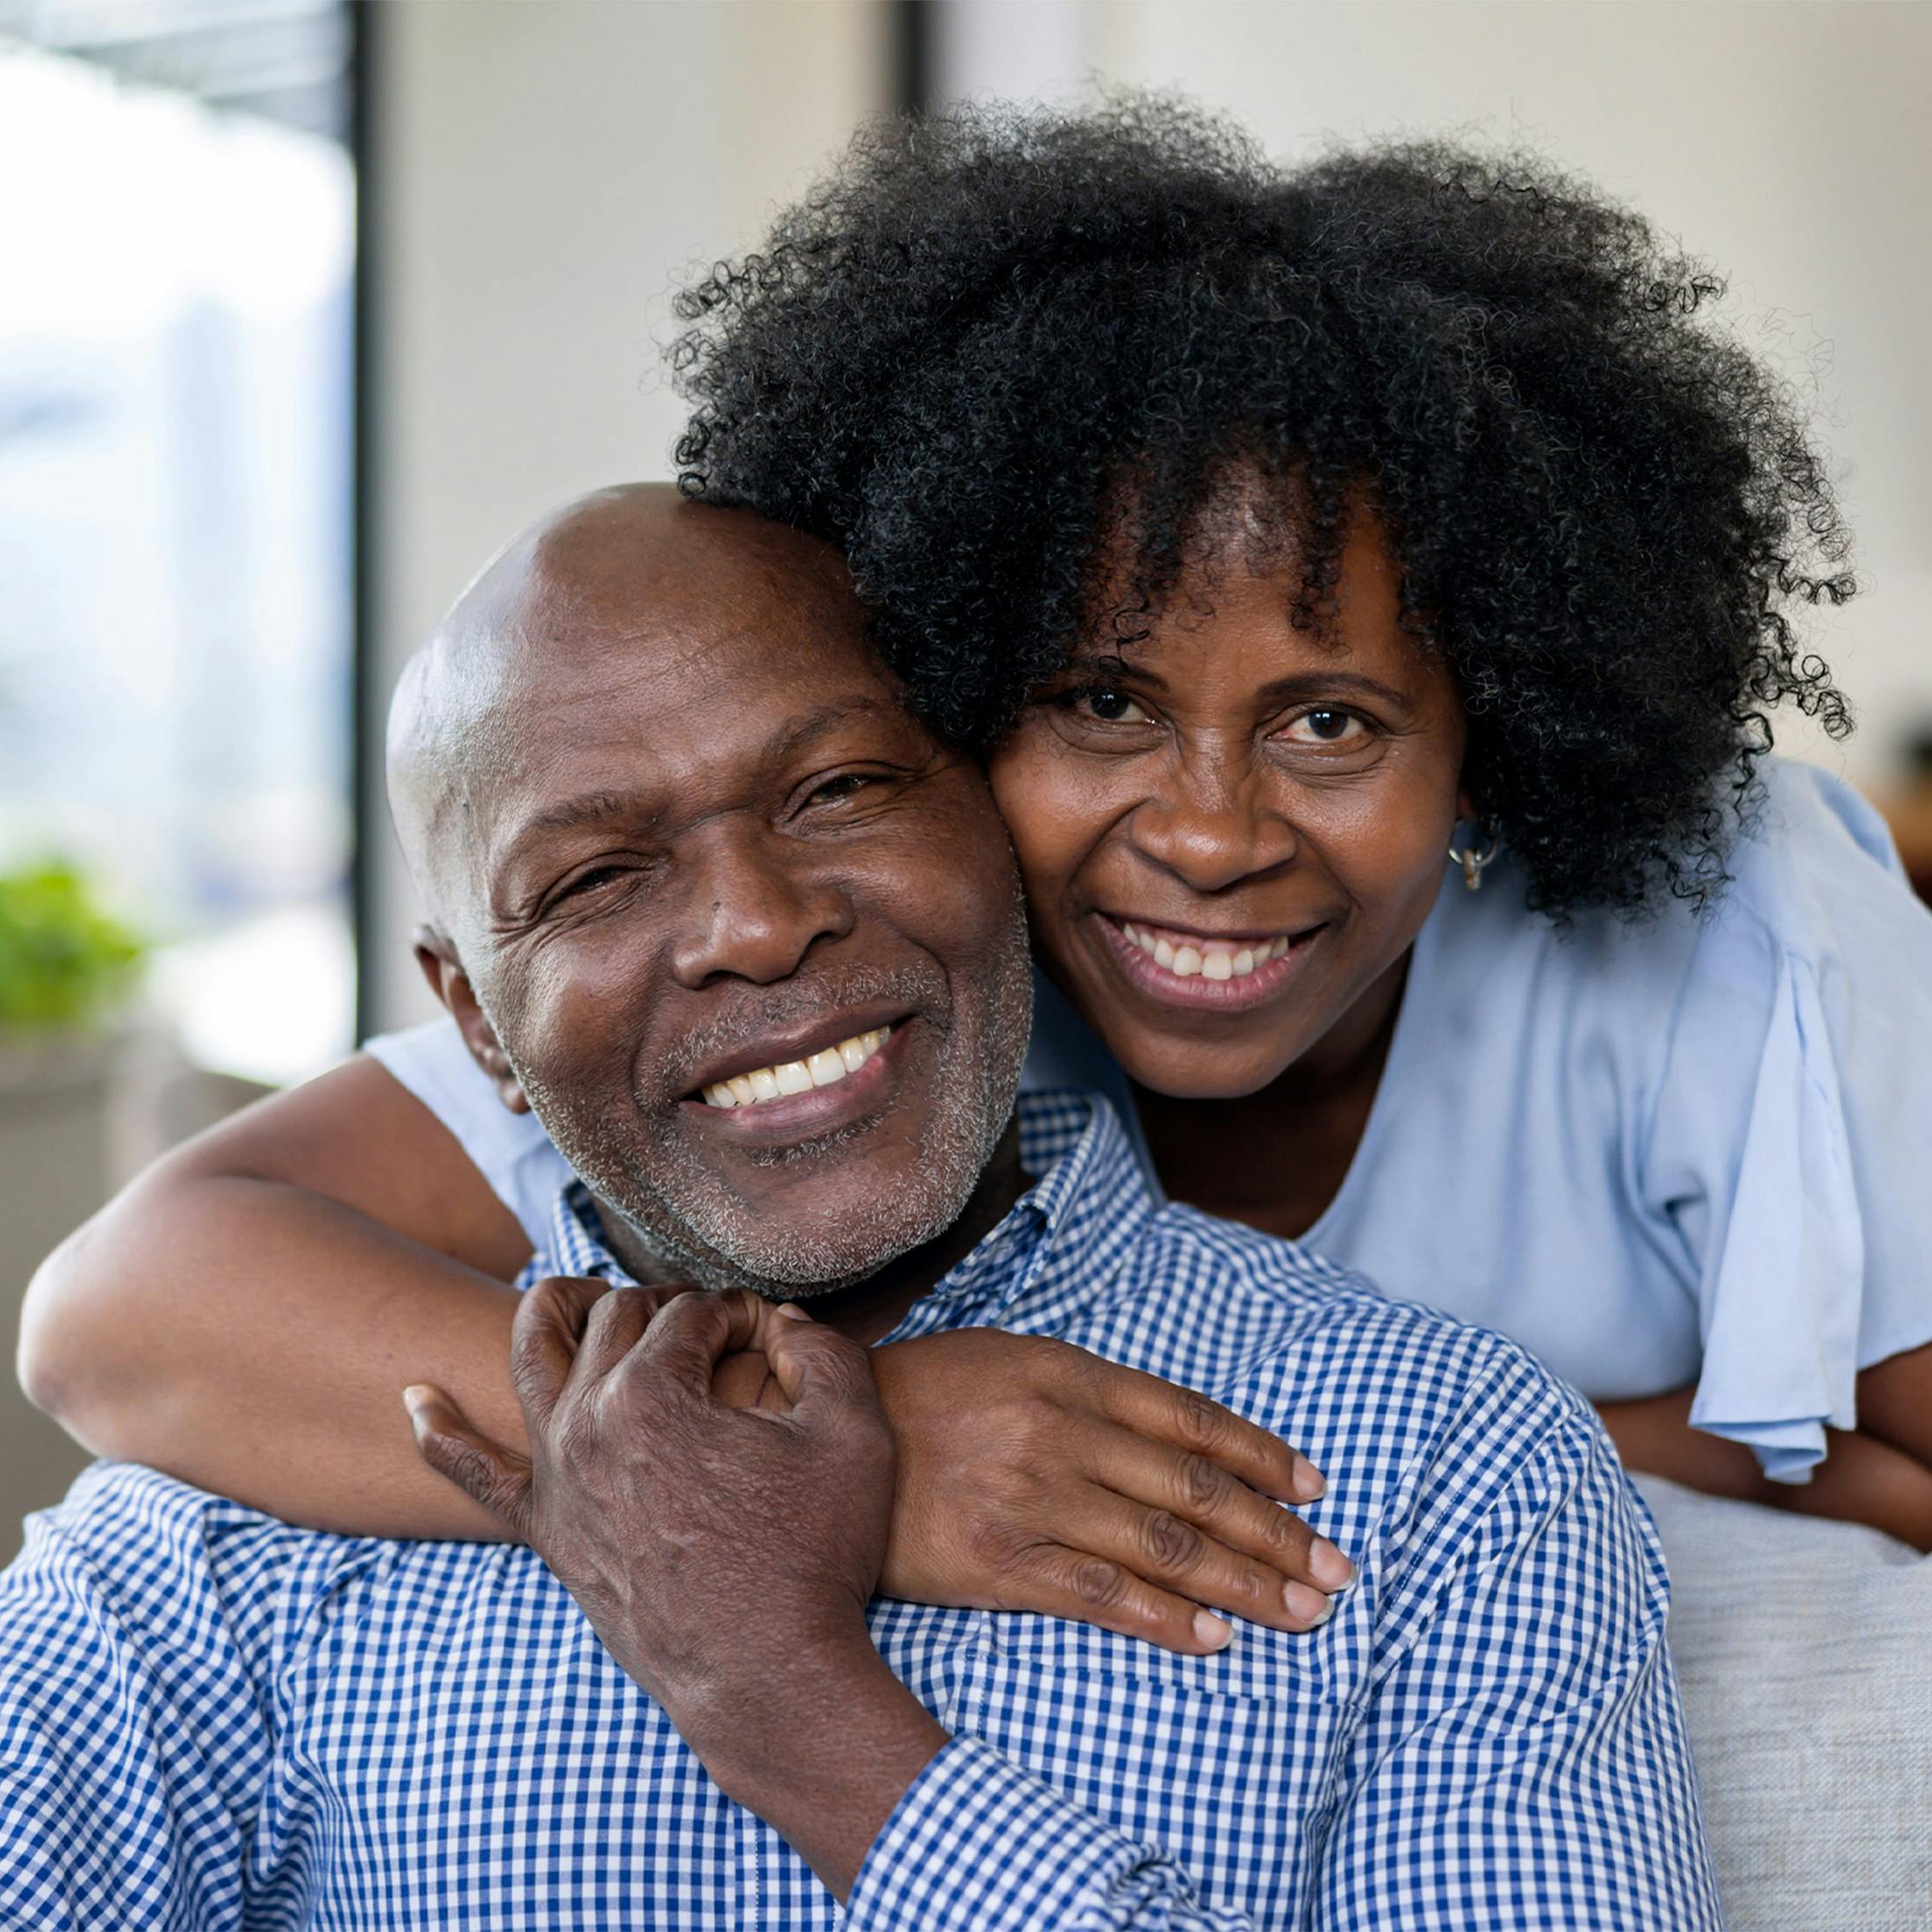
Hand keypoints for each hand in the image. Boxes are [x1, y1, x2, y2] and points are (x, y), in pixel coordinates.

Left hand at [403, 1277, 893, 1735]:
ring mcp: (556, 1477)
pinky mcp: (545, 1531)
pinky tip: (416, 1398)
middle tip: (717, 1332)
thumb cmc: (816, 1555)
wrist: (769, 1680)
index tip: (775, 1338)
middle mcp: (586, 1422)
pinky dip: (439, 1431)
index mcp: (653, 1392)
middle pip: (617, 1316)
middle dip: (670, 1307)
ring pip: (534, 1357)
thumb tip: (782, 1317)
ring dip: (559, 1311)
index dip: (742, 1312)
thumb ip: (823, 1348)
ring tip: (589, 1298)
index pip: (693, 1310)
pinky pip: (473, 1474)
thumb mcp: (852, 1433)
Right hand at [872, 1329, 1351, 1648]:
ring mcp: (1030, 1499)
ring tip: (1301, 1612)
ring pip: (1163, 1546)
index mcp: (1068, 1373)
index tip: (1315, 1491)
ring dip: (1244, 1586)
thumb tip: (1183, 1440)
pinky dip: (1164, 1619)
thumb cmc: (926, 1398)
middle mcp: (1058, 1431)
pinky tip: (1213, 1639)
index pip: (1192, 1420)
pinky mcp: (997, 1563)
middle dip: (1277, 1535)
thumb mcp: (1012, 1362)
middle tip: (1336, 1571)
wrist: (822, 1439)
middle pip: (1195, 1489)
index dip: (1263, 1457)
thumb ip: (1094, 1395)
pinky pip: (1100, 1595)